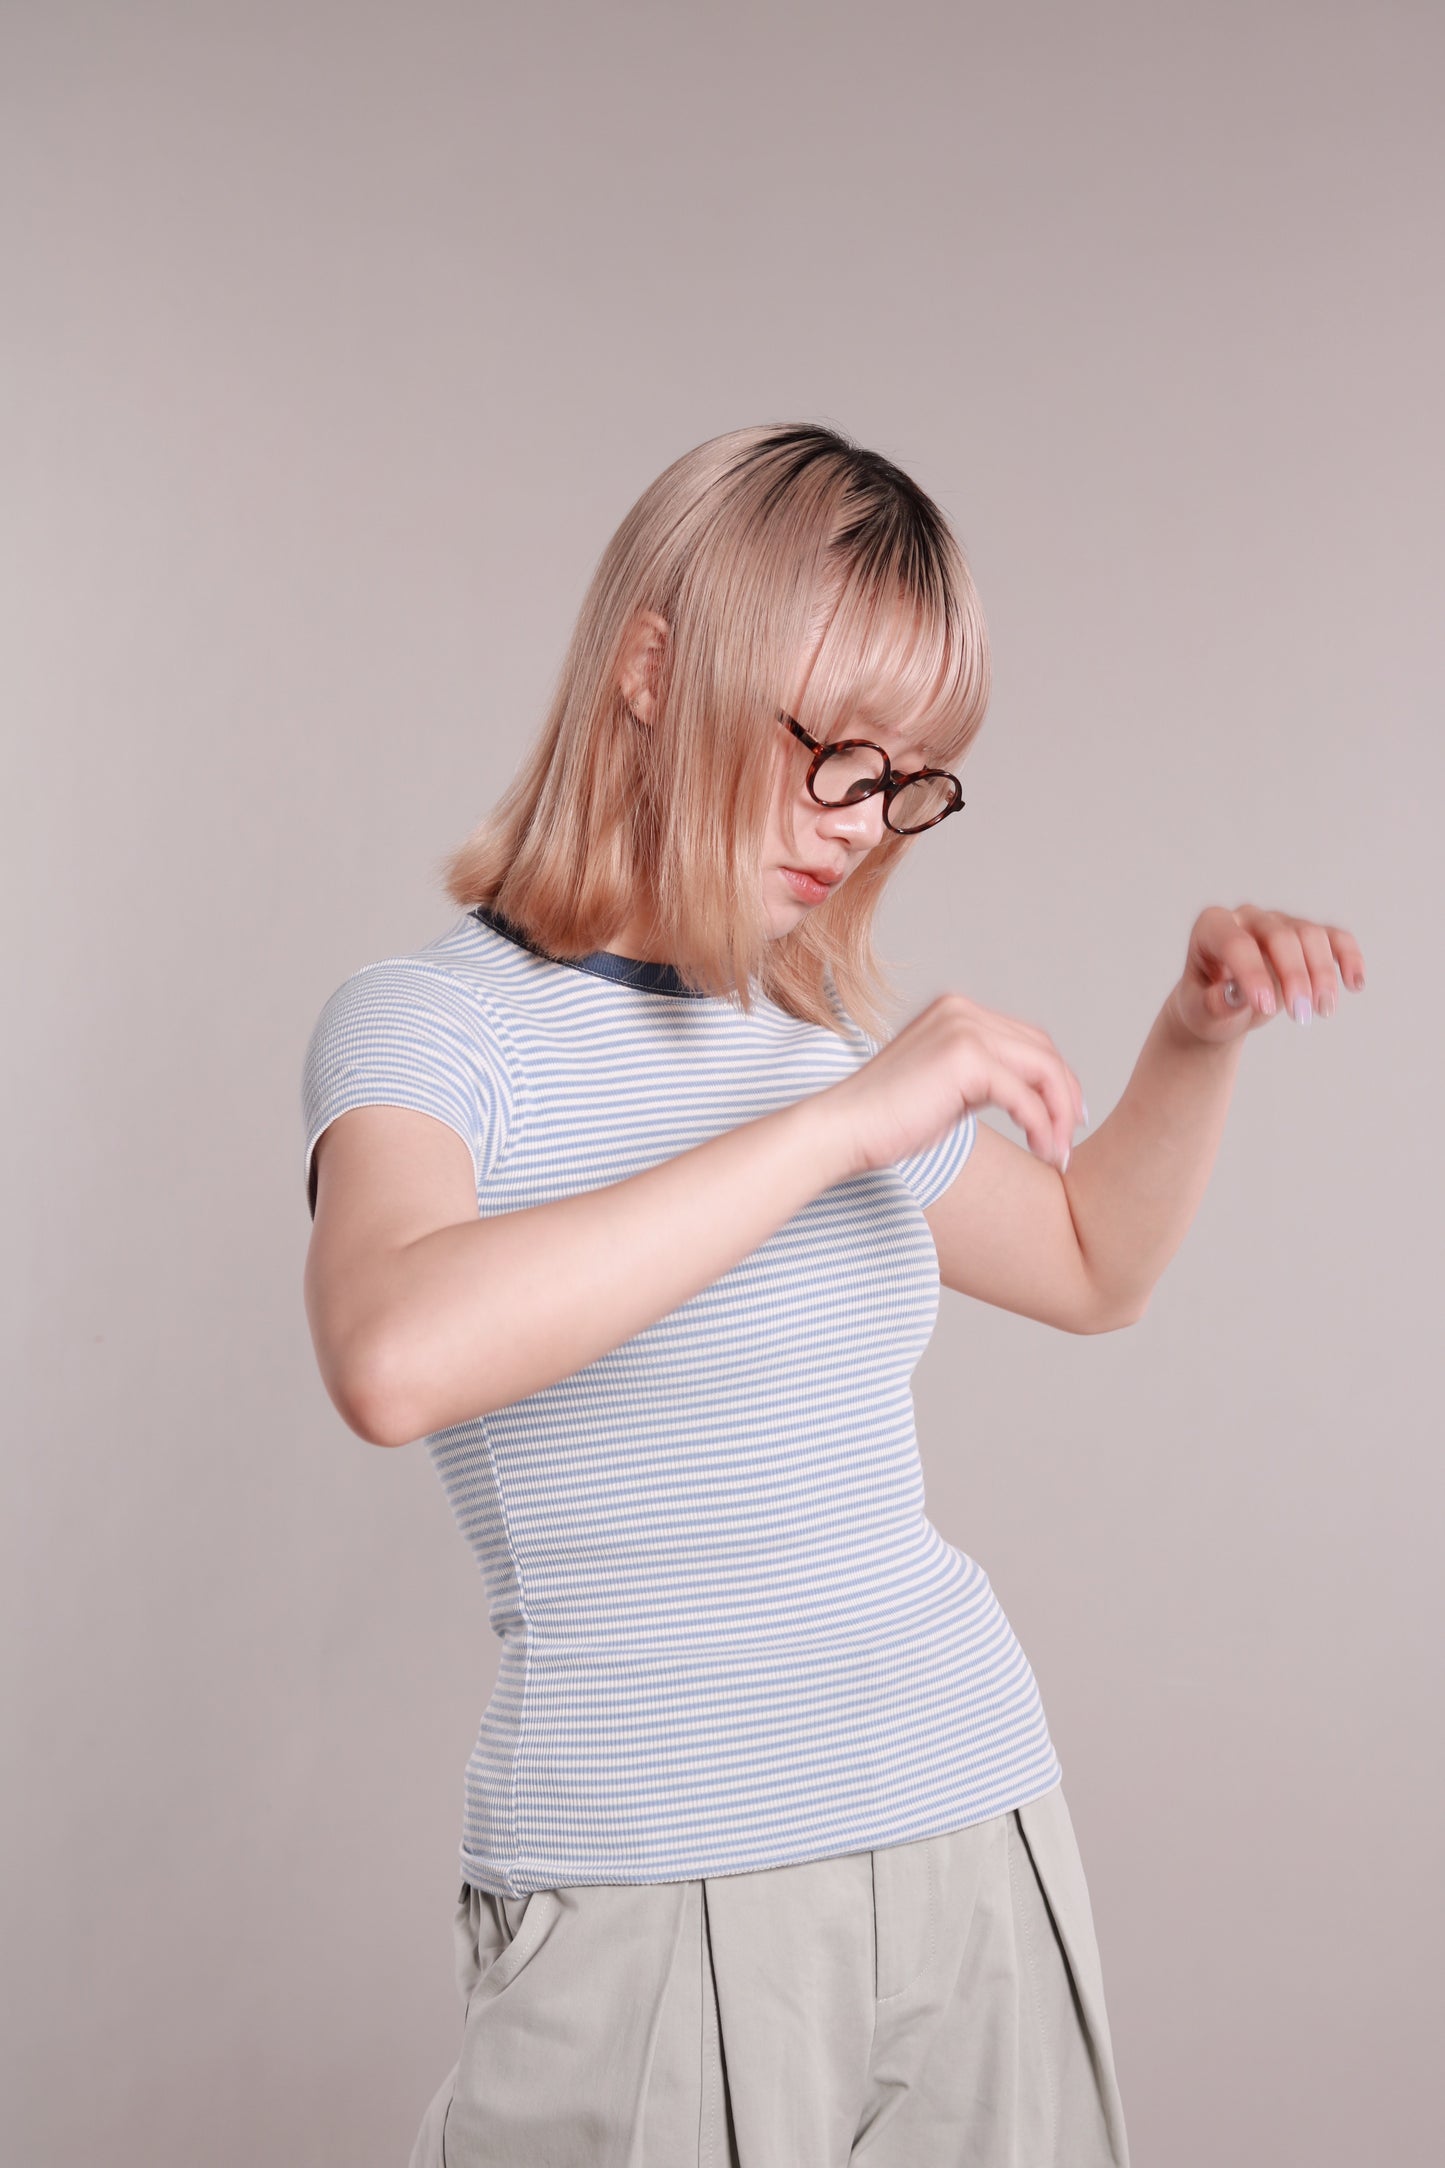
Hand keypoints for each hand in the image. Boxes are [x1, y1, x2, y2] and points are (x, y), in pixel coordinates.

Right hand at [824, 992, 1085, 1176]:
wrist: (842, 1130)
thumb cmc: (887, 1120)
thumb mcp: (948, 1089)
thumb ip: (986, 1080)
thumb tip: (1032, 1095)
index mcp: (957, 1011)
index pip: (1028, 1039)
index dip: (1056, 1079)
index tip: (1067, 1117)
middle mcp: (963, 1010)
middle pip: (1043, 1050)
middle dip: (1065, 1096)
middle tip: (1069, 1137)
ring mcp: (964, 1029)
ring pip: (1044, 1070)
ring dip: (1058, 1116)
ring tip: (1058, 1153)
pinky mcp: (965, 1058)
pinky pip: (1024, 1096)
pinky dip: (1041, 1127)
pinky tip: (1043, 1152)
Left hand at [1164, 903, 1366, 1045]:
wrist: (1221, 1008)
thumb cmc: (1207, 1007)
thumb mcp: (1201, 1012)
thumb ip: (1215, 1004)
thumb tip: (1235, 995)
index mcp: (1212, 927)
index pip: (1236, 943)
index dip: (1253, 973)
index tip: (1266, 1007)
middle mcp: (1247, 917)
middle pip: (1280, 936)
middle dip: (1294, 976)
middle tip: (1301, 1015)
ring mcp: (1278, 922)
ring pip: (1310, 935)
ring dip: (1322, 974)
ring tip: (1323, 1011)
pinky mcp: (1304, 935)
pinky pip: (1333, 938)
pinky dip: (1348, 957)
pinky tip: (1355, 983)